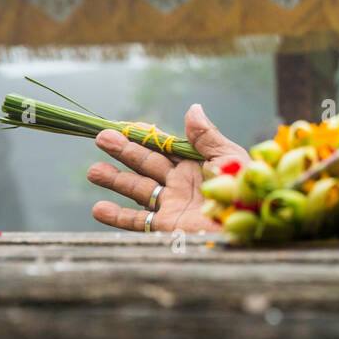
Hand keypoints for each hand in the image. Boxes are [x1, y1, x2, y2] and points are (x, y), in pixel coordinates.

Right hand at [87, 103, 249, 233]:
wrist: (246, 229)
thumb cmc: (244, 191)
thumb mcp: (229, 158)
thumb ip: (206, 136)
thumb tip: (192, 108)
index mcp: (198, 164)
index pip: (166, 147)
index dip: (145, 137)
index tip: (125, 125)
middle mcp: (183, 184)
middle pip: (147, 164)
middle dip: (124, 152)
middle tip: (100, 138)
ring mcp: (174, 205)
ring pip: (138, 190)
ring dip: (116, 180)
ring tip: (93, 172)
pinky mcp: (168, 227)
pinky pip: (138, 222)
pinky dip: (117, 216)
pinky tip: (98, 208)